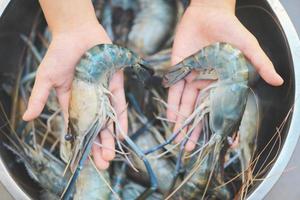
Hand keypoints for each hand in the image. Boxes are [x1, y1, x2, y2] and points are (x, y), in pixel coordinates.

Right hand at [22, 22, 124, 169]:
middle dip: (98, 145)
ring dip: (110, 138)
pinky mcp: (115, 85)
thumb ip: (40, 98)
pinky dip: (121, 119)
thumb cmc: (60, 54)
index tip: (84, 159)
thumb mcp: (47, 77)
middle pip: (94, 128)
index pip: (77, 126)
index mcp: (71, 101)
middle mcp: (89, 100)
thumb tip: (27, 118)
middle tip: (103, 163)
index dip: (80, 142)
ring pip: (107, 120)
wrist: (78, 33)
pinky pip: (118, 105)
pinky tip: (122, 134)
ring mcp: (102, 94)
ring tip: (111, 155)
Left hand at [167, 0, 283, 150]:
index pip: (220, 108)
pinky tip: (171, 119)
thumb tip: (278, 80)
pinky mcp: (178, 69)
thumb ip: (260, 63)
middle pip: (201, 111)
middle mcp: (207, 83)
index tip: (216, 143)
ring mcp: (192, 77)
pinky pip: (174, 90)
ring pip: (186, 104)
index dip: (218, 125)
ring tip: (178, 139)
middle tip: (190, 149)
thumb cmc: (230, 28)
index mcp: (223, 82)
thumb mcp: (248, 46)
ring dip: (181, 122)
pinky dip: (172, 105)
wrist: (209, 13)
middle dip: (195, 130)